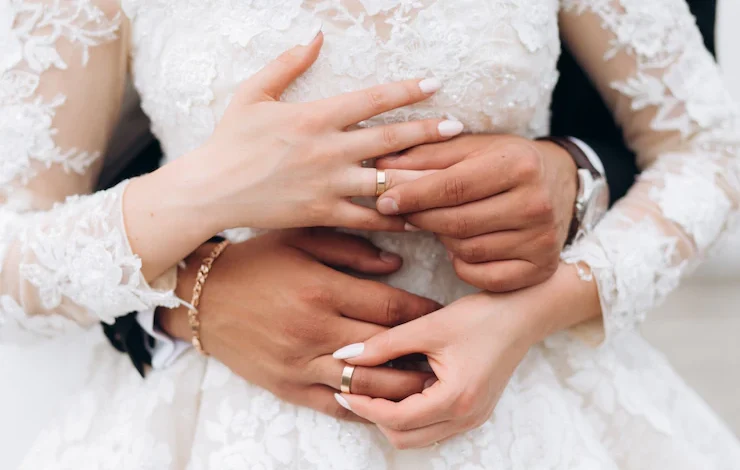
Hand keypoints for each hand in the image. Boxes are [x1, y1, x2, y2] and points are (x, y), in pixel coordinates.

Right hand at [155, 32, 461, 234]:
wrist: (209, 189)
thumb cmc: (230, 140)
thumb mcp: (253, 93)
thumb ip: (288, 64)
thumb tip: (317, 37)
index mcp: (315, 116)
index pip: (372, 99)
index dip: (407, 90)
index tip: (435, 84)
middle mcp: (328, 149)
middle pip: (390, 139)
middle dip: (429, 132)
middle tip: (460, 128)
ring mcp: (328, 184)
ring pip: (386, 181)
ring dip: (422, 178)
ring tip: (452, 177)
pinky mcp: (323, 214)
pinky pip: (367, 219)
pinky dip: (394, 218)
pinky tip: (419, 218)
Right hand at [157, 229, 440, 420]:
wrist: (202, 297)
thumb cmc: (255, 261)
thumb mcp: (300, 238)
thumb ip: (351, 249)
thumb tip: (397, 264)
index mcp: (320, 289)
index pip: (388, 308)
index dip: (422, 312)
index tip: (441, 312)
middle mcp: (313, 330)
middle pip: (385, 350)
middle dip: (421, 353)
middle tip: (447, 352)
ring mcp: (299, 363)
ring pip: (365, 386)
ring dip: (402, 388)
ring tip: (429, 384)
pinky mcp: (286, 386)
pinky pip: (333, 406)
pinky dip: (363, 409)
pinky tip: (386, 405)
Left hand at [333, 264, 600, 447]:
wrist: (524, 314)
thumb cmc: (481, 316)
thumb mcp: (428, 326)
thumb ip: (384, 344)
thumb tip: (345, 355)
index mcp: (455, 398)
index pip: (397, 419)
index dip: (365, 406)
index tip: (343, 387)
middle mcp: (466, 417)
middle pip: (405, 438)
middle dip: (375, 417)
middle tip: (354, 389)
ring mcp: (472, 418)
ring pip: (418, 437)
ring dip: (392, 418)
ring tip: (373, 388)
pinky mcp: (474, 412)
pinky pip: (433, 427)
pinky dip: (412, 415)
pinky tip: (401, 387)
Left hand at [376, 134, 576, 290]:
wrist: (559, 184)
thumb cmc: (504, 163)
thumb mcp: (471, 148)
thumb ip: (427, 156)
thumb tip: (381, 168)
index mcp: (518, 165)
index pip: (452, 187)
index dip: (412, 196)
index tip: (384, 200)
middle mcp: (536, 203)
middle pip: (457, 222)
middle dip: (422, 218)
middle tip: (403, 214)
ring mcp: (542, 240)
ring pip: (467, 250)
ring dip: (444, 240)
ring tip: (440, 224)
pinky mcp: (541, 268)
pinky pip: (485, 277)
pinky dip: (464, 266)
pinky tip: (461, 248)